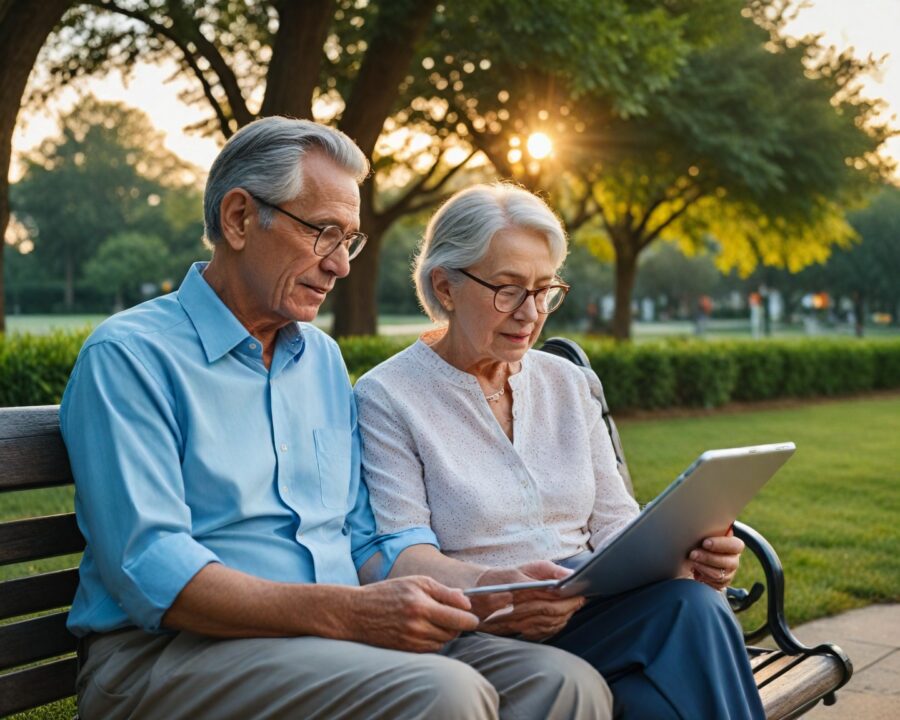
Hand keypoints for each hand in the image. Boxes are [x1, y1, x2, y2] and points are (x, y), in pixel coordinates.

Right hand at [345, 575, 478, 652]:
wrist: (357, 613)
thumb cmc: (388, 593)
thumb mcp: (416, 582)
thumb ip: (443, 591)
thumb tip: (466, 601)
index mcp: (422, 605)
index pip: (459, 618)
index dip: (470, 618)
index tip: (472, 615)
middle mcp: (418, 625)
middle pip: (454, 631)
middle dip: (459, 624)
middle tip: (455, 615)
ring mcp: (412, 641)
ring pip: (444, 641)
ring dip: (447, 632)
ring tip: (436, 619)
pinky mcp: (407, 650)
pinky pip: (432, 648)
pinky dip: (435, 640)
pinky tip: (426, 629)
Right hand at [476, 561, 585, 640]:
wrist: (480, 594)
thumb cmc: (507, 578)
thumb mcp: (527, 567)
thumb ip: (549, 569)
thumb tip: (570, 574)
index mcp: (514, 586)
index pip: (545, 592)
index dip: (565, 594)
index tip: (579, 591)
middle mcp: (511, 605)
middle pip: (546, 609)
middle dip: (568, 606)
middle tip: (580, 600)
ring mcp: (512, 621)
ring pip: (544, 623)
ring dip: (563, 617)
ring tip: (573, 608)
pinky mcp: (514, 631)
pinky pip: (539, 632)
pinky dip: (553, 627)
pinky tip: (561, 620)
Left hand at [685, 526, 743, 589]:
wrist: (686, 562)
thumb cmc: (696, 544)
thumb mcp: (701, 536)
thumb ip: (708, 531)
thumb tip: (705, 521)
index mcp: (732, 545)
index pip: (735, 545)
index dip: (721, 544)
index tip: (705, 543)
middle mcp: (733, 560)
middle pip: (729, 562)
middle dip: (708, 558)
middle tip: (692, 554)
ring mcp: (728, 573)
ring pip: (720, 574)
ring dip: (703, 568)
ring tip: (692, 562)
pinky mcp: (721, 584)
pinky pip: (715, 584)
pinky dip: (704, 578)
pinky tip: (696, 572)